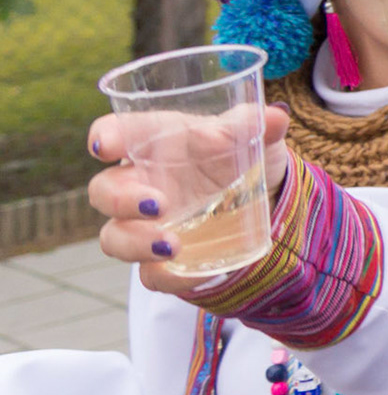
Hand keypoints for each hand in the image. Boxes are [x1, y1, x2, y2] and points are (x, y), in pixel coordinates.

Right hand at [87, 106, 291, 293]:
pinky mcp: (162, 258)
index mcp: (154, 142)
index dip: (105, 137)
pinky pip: (151, 275)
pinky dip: (169, 277)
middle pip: (104, 191)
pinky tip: (194, 274)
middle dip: (120, 199)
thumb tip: (277, 117)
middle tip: (158, 204)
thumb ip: (256, 124)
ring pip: (114, 238)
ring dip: (135, 243)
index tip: (105, 146)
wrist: (259, 195)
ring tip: (173, 244)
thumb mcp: (249, 136)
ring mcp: (146, 224)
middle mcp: (141, 182)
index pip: (115, 133)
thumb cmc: (235, 153)